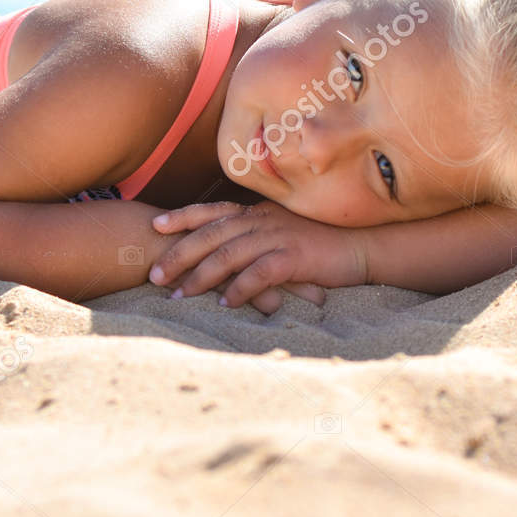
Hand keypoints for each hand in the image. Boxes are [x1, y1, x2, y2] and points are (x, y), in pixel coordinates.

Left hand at [148, 200, 367, 312]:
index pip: (214, 211)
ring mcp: (279, 236)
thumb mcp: (283, 234)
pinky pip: (261, 273)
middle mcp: (264, 220)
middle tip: (154, 275)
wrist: (362, 246)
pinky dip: (241, 289)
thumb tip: (226, 257)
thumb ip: (256, 239)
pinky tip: (226, 305)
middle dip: (180, 253)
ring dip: (202, 276)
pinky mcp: (296, 257)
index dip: (183, 217)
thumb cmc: (321, 245)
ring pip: (230, 253)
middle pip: (213, 233)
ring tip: (180, 295)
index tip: (154, 225)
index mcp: (259, 212)